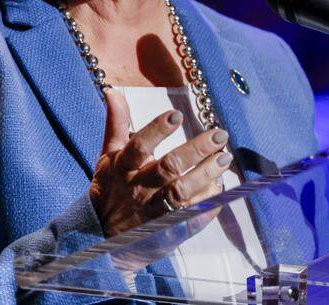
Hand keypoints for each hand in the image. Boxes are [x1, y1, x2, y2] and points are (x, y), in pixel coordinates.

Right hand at [89, 88, 232, 236]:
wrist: (102, 235)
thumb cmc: (110, 188)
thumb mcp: (108, 156)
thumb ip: (116, 124)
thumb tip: (113, 92)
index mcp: (123, 168)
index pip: (138, 146)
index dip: (157, 130)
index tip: (177, 114)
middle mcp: (139, 189)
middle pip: (168, 169)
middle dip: (195, 151)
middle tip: (220, 135)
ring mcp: (154, 211)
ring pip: (182, 193)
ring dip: (206, 175)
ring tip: (225, 158)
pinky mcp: (167, 228)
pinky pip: (191, 216)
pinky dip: (207, 203)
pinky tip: (221, 187)